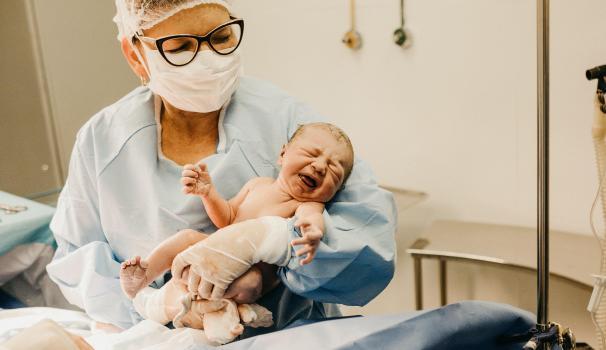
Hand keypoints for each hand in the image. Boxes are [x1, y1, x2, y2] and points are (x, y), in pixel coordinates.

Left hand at [171, 217, 289, 299]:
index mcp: (194, 250)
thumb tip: (197, 257)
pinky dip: (218, 295)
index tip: (180, 277)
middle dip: (195, 287)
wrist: (248, 240)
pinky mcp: (223, 281)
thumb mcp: (212, 240)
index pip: (177, 264)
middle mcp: (200, 263)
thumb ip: (203, 250)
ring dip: (207, 293)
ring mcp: (211, 273)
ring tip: (212, 291)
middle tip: (202, 287)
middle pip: (190, 282)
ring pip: (202, 292)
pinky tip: (223, 291)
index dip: (177, 272)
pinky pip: (216, 295)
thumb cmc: (233, 236)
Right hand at [181, 163, 211, 195]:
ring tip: (195, 181)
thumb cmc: (206, 180)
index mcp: (190, 173)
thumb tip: (198, 164)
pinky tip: (192, 187)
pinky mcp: (190, 191)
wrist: (210, 188)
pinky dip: (187, 188)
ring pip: (182, 180)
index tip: (198, 170)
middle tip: (197, 175)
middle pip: (183, 173)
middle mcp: (188, 178)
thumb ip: (203, 166)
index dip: (191, 167)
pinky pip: (183, 190)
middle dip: (191, 173)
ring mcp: (188, 184)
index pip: (186, 167)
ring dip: (189, 179)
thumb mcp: (206, 172)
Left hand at [292, 217, 323, 264]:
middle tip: (292, 242)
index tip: (306, 235)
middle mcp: (317, 241)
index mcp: (317, 233)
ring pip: (310, 251)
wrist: (314, 230)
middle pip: (309, 242)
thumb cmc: (309, 225)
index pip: (316, 235)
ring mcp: (315, 247)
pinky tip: (301, 263)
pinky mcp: (312, 252)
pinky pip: (310, 257)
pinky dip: (307, 261)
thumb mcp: (307, 221)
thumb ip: (302, 222)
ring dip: (303, 252)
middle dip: (300, 242)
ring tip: (297, 254)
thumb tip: (296, 225)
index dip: (312, 235)